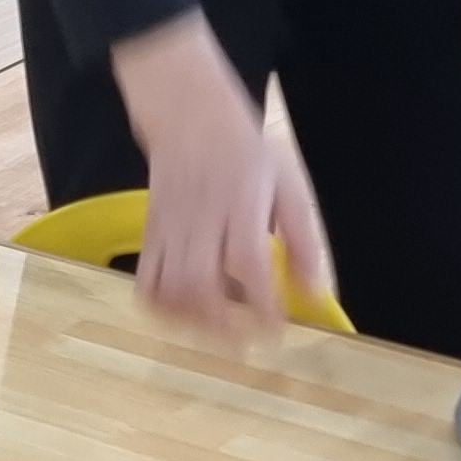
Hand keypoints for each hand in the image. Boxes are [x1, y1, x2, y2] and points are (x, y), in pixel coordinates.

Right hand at [109, 13, 336, 341]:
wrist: (186, 114)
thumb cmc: (243, 148)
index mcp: (240, 202)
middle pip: (200, 283)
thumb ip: (303, 238)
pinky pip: (145, 281)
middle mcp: (200, 217)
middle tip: (243, 346)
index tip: (276, 331)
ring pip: (169, 288)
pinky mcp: (149, 233)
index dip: (261, 302)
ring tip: (215, 336)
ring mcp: (169, 227)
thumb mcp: (287, 182)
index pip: (247, 261)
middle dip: (221, 326)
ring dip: (191, 323)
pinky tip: (182, 316)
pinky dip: (161, 308)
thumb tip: (315, 290)